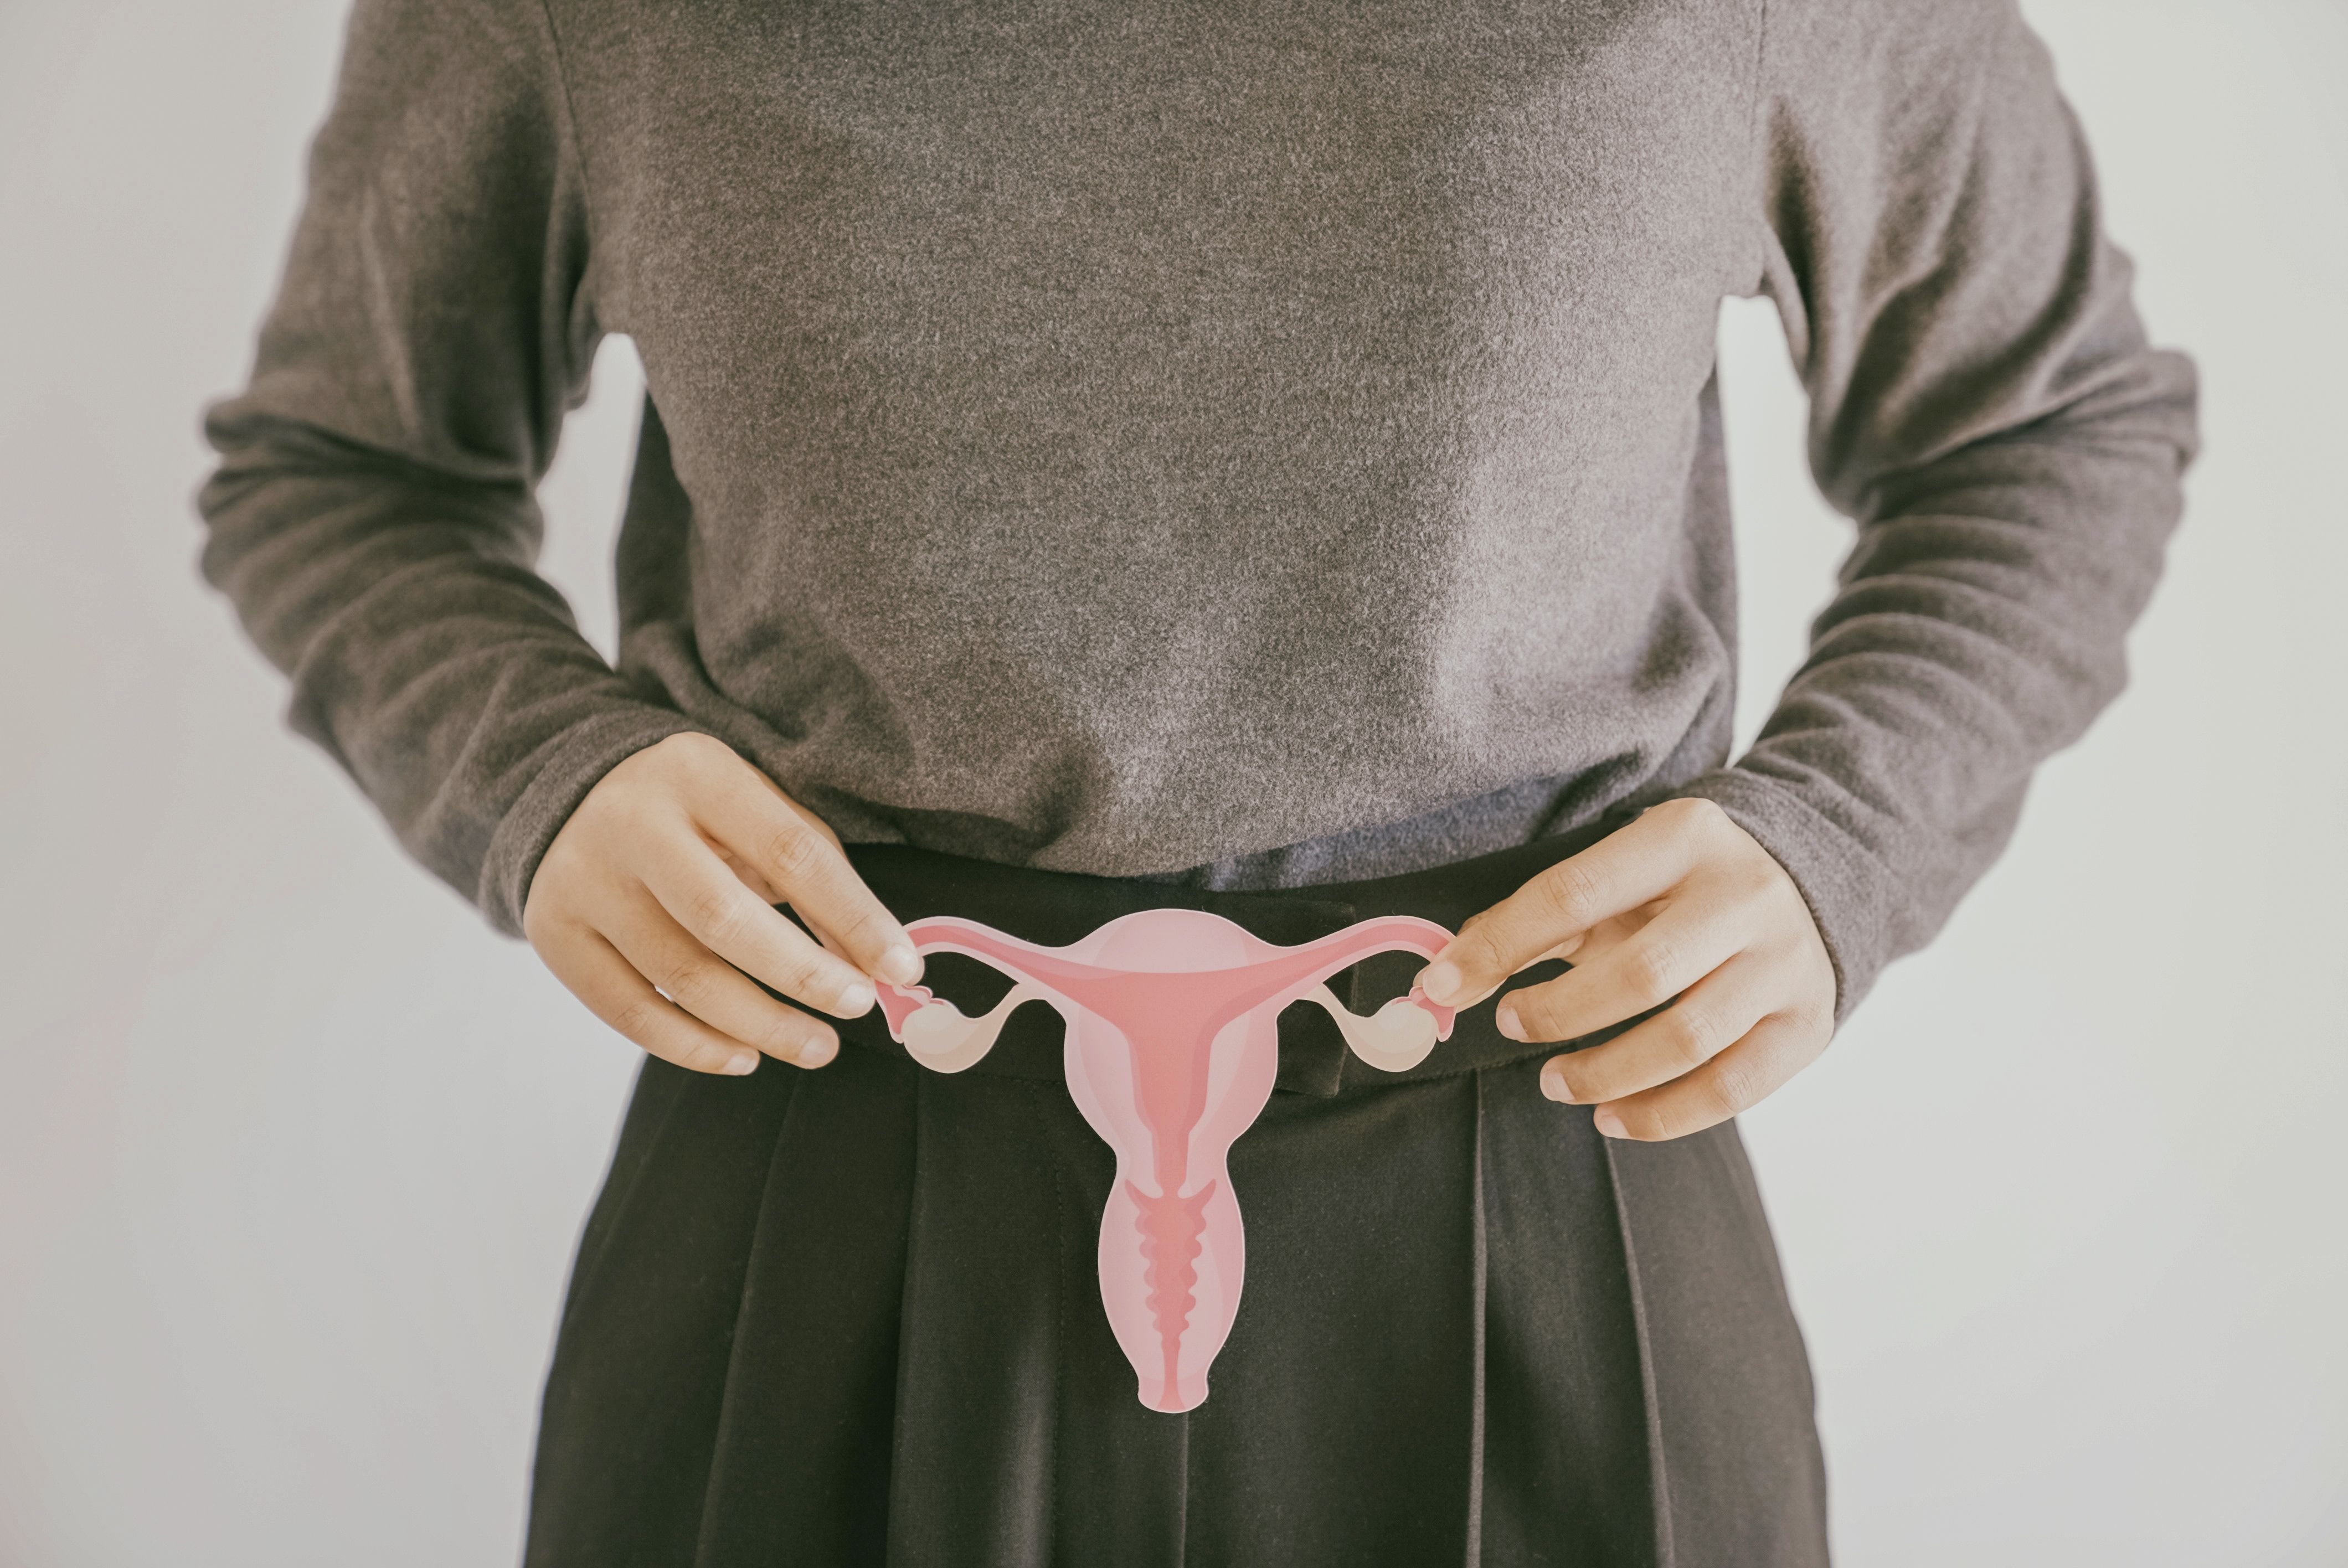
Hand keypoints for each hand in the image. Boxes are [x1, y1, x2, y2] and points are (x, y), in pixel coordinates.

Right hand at [522, 732, 922, 1076]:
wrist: (574, 793)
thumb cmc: (699, 812)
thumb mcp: (760, 811)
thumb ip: (818, 876)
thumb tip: (877, 965)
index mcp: (699, 774)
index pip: (791, 853)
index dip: (853, 917)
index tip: (904, 968)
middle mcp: (632, 823)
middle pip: (725, 919)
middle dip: (803, 975)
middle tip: (858, 1010)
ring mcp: (584, 880)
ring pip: (680, 975)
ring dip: (760, 1025)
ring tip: (817, 1047)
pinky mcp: (553, 932)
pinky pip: (628, 1010)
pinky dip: (693, 1046)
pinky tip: (744, 1056)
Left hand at [1414, 798, 1835, 1139]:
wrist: (1806, 883)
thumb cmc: (1678, 888)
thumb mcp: (1613, 877)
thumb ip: (1531, 921)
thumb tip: (1445, 982)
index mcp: (1684, 836)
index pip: (1571, 895)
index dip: (1499, 948)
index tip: (1442, 987)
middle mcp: (1744, 895)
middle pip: (1638, 975)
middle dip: (1558, 1014)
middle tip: (1511, 1026)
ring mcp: (1785, 963)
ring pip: (1686, 1040)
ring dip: (1604, 1075)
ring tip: (1556, 1083)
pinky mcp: (1807, 1023)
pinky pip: (1731, 1089)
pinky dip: (1662, 1116)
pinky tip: (1613, 1117)